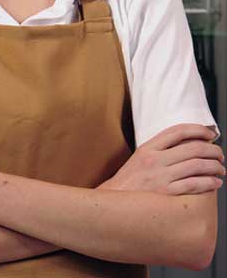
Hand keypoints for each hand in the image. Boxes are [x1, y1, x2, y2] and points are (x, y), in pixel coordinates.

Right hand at [100, 123, 223, 194]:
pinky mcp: (166, 193)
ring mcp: (160, 177)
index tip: (209, 134)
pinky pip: (194, 184)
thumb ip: (160, 149)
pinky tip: (215, 182)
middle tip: (219, 155)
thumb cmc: (130, 181)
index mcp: (147, 148)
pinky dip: (209, 182)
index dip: (198, 130)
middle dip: (213, 150)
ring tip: (220, 169)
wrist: (115, 200)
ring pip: (197, 165)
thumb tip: (189, 143)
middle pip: (193, 148)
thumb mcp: (139, 157)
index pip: (177, 131)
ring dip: (215, 166)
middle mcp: (154, 160)